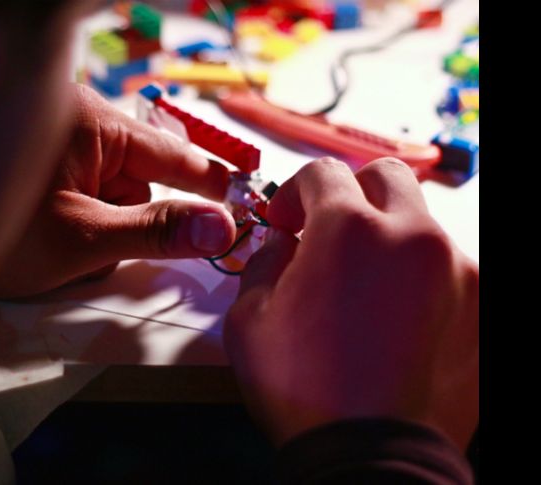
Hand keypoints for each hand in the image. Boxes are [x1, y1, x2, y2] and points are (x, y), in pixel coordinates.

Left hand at [0, 84, 235, 296]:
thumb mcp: (84, 239)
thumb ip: (157, 231)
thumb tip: (221, 227)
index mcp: (92, 123)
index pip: (174, 152)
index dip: (211, 184)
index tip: (242, 206)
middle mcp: (79, 125)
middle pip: (141, 177)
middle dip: (134, 220)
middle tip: (109, 252)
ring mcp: (60, 146)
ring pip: (114, 192)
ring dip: (106, 228)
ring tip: (63, 249)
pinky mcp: (46, 167)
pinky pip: (88, 194)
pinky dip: (84, 223)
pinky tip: (53, 241)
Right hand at [224, 157, 478, 449]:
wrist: (373, 460)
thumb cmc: (310, 395)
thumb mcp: (249, 321)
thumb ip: (262, 263)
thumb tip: (280, 246)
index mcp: (347, 230)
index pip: (322, 173)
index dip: (294, 193)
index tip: (288, 220)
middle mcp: (411, 237)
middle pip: (386, 177)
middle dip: (352, 195)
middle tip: (330, 231)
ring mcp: (457, 271)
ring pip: (421, 225)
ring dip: (390, 241)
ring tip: (366, 289)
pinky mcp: (482, 306)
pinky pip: (448, 270)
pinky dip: (421, 280)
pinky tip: (398, 318)